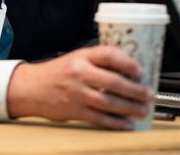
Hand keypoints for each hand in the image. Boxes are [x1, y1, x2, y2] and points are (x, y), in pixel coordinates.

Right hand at [6, 45, 151, 129]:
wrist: (31, 88)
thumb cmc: (57, 73)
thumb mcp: (76, 58)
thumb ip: (98, 61)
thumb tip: (127, 69)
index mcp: (82, 56)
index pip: (109, 55)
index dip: (128, 63)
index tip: (141, 71)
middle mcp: (79, 73)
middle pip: (113, 82)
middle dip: (135, 90)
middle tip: (148, 94)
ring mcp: (76, 93)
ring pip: (109, 102)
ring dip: (129, 108)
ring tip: (142, 110)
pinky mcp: (74, 111)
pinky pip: (99, 118)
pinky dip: (115, 123)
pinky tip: (126, 124)